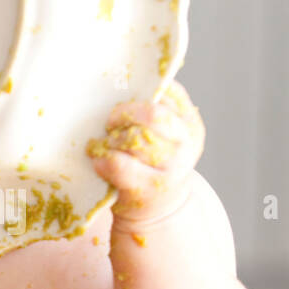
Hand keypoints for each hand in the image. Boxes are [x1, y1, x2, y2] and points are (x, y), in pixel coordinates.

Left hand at [87, 81, 204, 226]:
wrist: (160, 211)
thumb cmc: (153, 162)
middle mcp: (185, 143)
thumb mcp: (165, 134)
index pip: (166, 91)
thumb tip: (117, 77)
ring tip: (105, 144)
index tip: (123, 99)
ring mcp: (170, 167)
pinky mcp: (148, 188)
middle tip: (110, 121)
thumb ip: (152, 109)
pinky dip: (102, 159)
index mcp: (189, 122)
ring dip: (110, 139)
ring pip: (132, 138)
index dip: (139, 92)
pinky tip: (98, 160)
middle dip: (123, 113)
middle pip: (151, 114)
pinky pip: (117, 163)